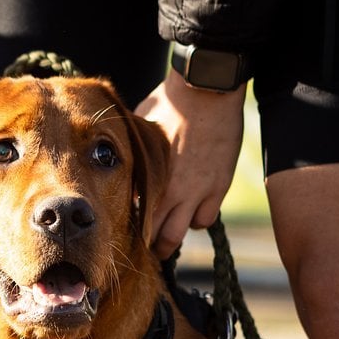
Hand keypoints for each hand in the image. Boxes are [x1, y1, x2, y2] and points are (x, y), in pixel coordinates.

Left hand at [135, 68, 246, 259]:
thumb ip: (134, 156)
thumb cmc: (169, 104)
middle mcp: (170, 190)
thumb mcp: (141, 129)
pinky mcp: (219, 187)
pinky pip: (205, 220)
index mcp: (148, 176)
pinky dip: (197, 221)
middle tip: (146, 247)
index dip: (128, 228)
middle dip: (149, 245)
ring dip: (171, 238)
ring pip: (179, 234)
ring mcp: (196, 191)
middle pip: (155, 235)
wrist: (207, 91)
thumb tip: (120, 168)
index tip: (124, 232)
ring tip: (166, 240)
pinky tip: (192, 212)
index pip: (132, 216)